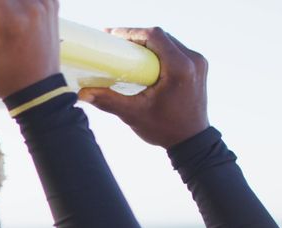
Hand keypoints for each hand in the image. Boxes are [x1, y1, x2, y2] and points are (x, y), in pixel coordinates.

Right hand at [78, 27, 209, 147]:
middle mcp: (192, 60)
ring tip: (127, 51)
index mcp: (179, 68)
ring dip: (148, 43)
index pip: (154, 36)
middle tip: (115, 43)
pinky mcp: (198, 67)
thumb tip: (83, 93)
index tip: (112, 36)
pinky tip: (143, 58)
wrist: (191, 141)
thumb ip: (108, 101)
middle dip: (137, 37)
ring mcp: (198, 62)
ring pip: (169, 41)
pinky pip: (176, 50)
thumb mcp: (133, 114)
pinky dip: (158, 51)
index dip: (131, 33)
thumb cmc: (166, 129)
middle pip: (161, 36)